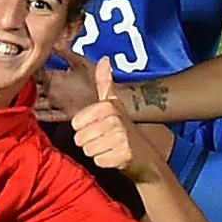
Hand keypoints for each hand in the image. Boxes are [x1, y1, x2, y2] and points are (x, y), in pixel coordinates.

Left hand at [66, 58, 166, 180]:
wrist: (145, 155)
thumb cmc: (124, 129)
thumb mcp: (113, 103)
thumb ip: (104, 82)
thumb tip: (104, 59)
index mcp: (107, 107)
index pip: (75, 124)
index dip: (84, 129)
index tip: (98, 127)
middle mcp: (113, 120)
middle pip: (79, 138)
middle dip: (90, 142)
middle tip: (105, 139)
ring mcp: (119, 138)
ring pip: (87, 150)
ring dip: (97, 152)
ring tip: (109, 147)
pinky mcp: (122, 155)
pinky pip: (98, 161)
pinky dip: (105, 162)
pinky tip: (114, 156)